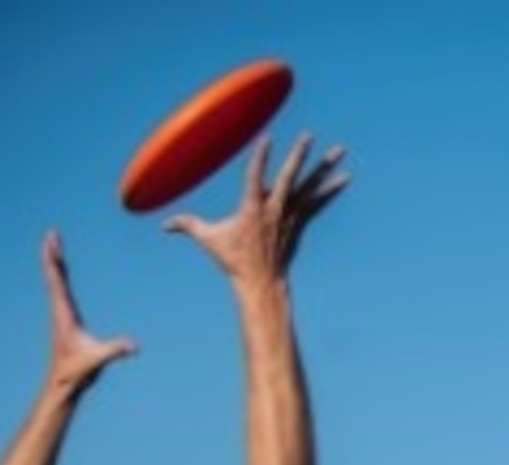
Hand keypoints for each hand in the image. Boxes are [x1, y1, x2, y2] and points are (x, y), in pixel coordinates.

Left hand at [42, 230, 134, 394]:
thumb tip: (134, 346)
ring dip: (56, 263)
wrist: (64, 384)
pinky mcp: (67, 319)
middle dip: (53, 254)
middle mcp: (60, 311)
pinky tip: (62, 272)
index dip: (54, 261)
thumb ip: (114, 351)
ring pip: (56, 282)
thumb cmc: (77, 372)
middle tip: (52, 233)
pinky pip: (62, 291)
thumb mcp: (97, 361)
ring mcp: (62, 314)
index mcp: (65, 314)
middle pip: (55, 276)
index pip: (57, 281)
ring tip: (55, 246)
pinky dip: (61, 276)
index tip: (51, 241)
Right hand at [164, 135, 349, 285]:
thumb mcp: (208, 239)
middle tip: (309, 136)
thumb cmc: (233, 261)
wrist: (261, 283)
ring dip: (325, 168)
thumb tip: (163, 225)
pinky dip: (332, 190)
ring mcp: (290, 216)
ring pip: (310, 187)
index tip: (267, 139)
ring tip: (340, 149)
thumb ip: (187, 225)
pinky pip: (319, 203)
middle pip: (289, 178)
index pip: (255, 178)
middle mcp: (275, 210)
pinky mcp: (300, 224)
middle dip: (298, 156)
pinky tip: (345, 177)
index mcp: (251, 209)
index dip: (261, 158)